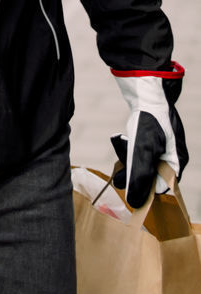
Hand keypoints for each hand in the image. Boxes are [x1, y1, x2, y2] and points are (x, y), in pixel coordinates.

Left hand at [111, 62, 187, 207]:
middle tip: (117, 176)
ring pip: (143, 163)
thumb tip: (135, 202)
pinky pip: (138, 151)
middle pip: (151, 176)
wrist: (144, 91)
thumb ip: (139, 176)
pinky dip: (128, 149)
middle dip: (134, 175)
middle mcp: (171, 156)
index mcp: (176, 162)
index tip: (130, 193)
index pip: (163, 188)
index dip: (146, 192)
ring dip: (129, 160)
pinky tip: (121, 140)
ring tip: (120, 149)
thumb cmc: (148, 120)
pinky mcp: (150, 137)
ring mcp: (161, 145)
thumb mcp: (143, 150)